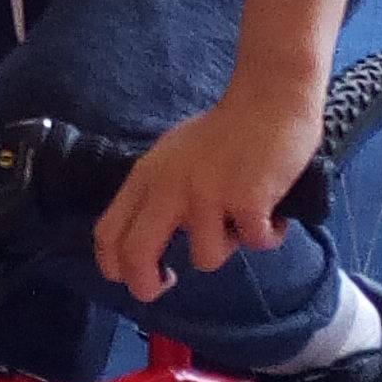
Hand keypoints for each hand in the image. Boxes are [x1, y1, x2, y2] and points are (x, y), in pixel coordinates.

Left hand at [94, 76, 328, 304]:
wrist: (273, 96)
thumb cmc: (227, 129)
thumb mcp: (175, 156)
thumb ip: (160, 193)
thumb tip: (151, 242)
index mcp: (147, 176)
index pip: (107, 233)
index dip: (115, 266)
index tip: (137, 276)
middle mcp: (170, 187)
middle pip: (136, 256)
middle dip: (146, 285)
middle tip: (166, 285)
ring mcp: (208, 195)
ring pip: (206, 258)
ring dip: (231, 245)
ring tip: (245, 215)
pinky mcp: (248, 201)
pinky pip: (256, 243)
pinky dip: (270, 234)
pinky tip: (274, 210)